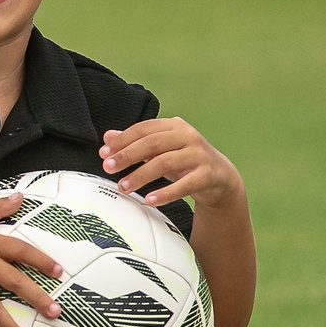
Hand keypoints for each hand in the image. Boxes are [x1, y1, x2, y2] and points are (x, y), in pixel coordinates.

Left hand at [103, 119, 243, 212]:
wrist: (220, 177)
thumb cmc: (184, 161)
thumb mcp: (160, 150)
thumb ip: (135, 142)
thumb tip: (108, 137)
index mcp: (174, 126)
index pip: (143, 129)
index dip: (122, 140)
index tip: (104, 153)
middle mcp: (188, 136)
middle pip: (152, 143)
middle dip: (127, 156)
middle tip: (109, 168)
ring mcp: (200, 155)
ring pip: (165, 162)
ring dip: (141, 175)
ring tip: (124, 186)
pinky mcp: (208, 174)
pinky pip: (185, 185)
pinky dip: (166, 193)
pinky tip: (150, 200)